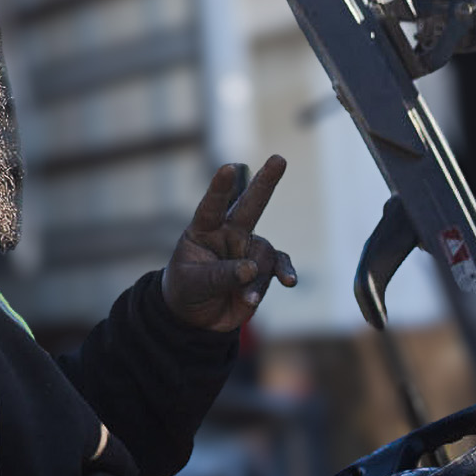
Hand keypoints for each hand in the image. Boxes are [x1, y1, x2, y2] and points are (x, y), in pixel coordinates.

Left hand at [163, 155, 296, 331]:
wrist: (197, 316)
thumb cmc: (187, 289)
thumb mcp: (193, 283)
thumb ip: (220, 275)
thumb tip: (251, 269)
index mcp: (203, 230)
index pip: (212, 206)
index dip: (220, 187)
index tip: (229, 167)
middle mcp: (228, 234)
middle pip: (249, 205)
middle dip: (265, 182)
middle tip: (279, 159)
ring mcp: (247, 249)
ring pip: (263, 254)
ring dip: (257, 277)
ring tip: (247, 298)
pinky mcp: (262, 268)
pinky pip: (279, 265)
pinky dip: (285, 273)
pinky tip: (289, 282)